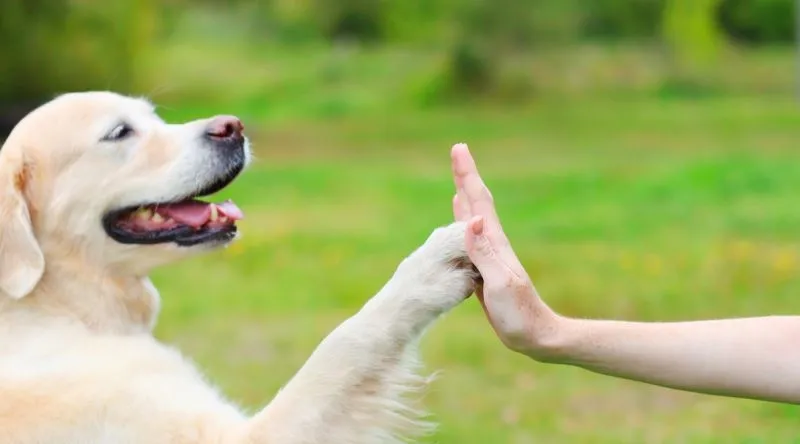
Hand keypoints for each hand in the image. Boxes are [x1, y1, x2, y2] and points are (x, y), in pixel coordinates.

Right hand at [450, 143, 560, 356]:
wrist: (536, 336)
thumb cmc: (520, 314)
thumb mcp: (499, 283)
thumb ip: (485, 253)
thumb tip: (472, 219)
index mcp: (496, 244)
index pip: (479, 202)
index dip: (468, 175)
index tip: (459, 149)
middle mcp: (493, 244)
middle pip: (477, 203)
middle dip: (466, 177)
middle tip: (458, 151)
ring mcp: (490, 257)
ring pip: (473, 218)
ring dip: (465, 197)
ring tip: (459, 181)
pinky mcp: (485, 270)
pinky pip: (470, 240)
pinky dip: (463, 224)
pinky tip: (462, 221)